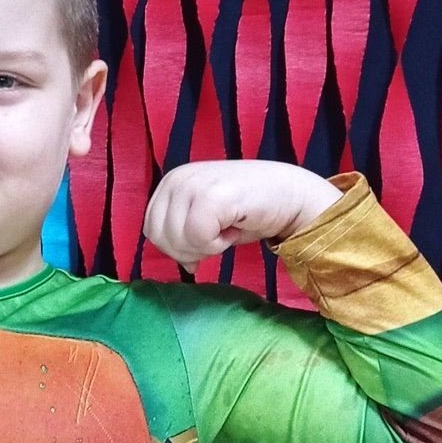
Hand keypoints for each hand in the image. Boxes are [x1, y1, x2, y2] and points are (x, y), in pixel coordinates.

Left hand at [144, 159, 343, 264]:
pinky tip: (234, 226)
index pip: (151, 230)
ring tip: (228, 226)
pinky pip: (199, 238)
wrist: (290, 195)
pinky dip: (219, 244)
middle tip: (219, 233)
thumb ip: (182, 236)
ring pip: (178, 240)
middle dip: (190, 249)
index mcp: (170, 181)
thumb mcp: (205, 220)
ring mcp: (193, 184)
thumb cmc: (248, 209)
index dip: (177, 246)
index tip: (207, 235)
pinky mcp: (212, 196)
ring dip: (207, 245)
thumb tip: (182, 265)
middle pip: (160, 238)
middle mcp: (177, 178)